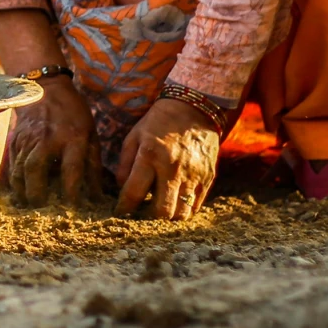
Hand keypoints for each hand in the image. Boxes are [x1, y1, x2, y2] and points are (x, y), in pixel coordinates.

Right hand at [4, 77, 92, 205]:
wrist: (46, 89)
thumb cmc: (73, 114)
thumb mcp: (91, 134)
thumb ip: (93, 164)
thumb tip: (98, 195)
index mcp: (72, 138)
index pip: (71, 169)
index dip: (71, 191)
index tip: (72, 208)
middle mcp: (47, 139)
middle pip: (35, 169)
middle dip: (36, 193)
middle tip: (40, 210)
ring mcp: (28, 139)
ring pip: (19, 169)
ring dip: (22, 190)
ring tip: (26, 206)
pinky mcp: (15, 140)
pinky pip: (11, 164)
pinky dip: (13, 180)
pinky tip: (16, 193)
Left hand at [114, 94, 221, 220]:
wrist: (194, 108)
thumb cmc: (158, 122)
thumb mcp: (134, 136)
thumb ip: (125, 164)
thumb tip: (122, 189)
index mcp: (150, 156)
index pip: (134, 193)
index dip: (124, 208)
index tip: (119, 212)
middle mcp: (173, 168)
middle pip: (162, 212)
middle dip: (148, 218)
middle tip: (141, 215)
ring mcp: (193, 174)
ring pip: (182, 213)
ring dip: (169, 216)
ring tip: (159, 210)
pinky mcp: (208, 177)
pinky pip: (196, 205)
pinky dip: (184, 208)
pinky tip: (175, 201)